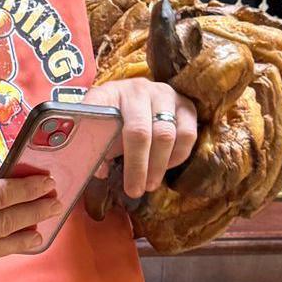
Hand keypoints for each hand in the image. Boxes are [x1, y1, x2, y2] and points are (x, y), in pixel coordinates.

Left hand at [83, 78, 198, 198]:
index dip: (105, 143)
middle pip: (141, 132)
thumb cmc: (114, 115)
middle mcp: (139, 90)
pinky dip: (178, 155)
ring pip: (168, 134)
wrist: (136, 96)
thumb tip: (100, 171)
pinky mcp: (186, 105)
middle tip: (135, 191)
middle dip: (138, 166)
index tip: (103, 171)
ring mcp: (165, 95)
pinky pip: (188, 134)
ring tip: (150, 184)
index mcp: (111, 93)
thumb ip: (93, 146)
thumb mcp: (97, 125)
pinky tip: (166, 166)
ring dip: (159, 165)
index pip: (102, 114)